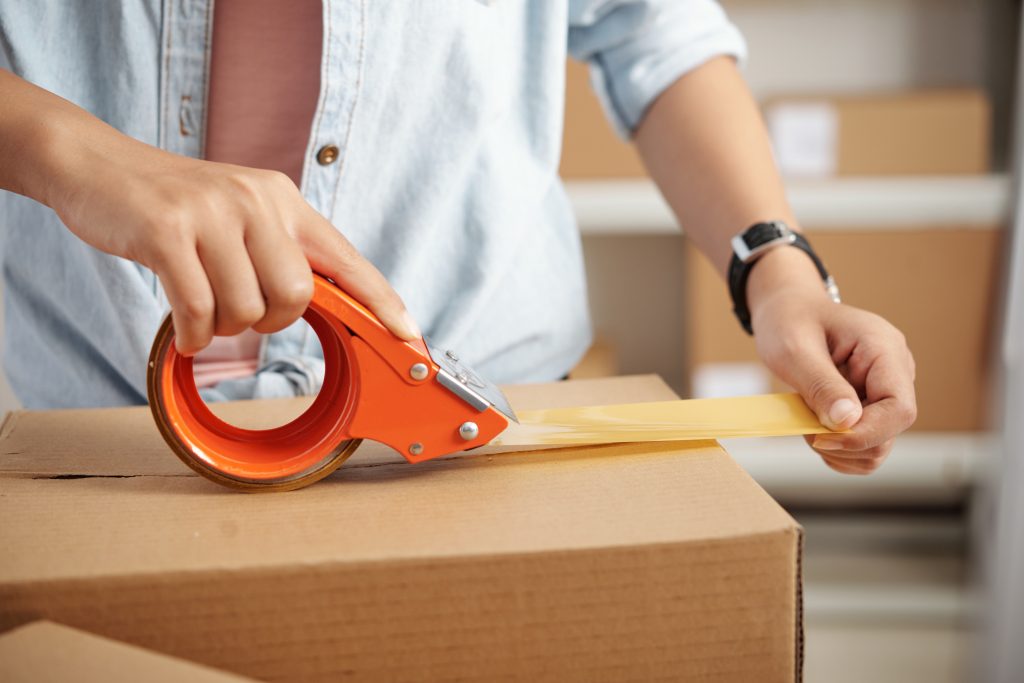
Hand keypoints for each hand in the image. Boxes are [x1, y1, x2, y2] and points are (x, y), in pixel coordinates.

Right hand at [11, 73, 418, 354]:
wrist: (98, 165)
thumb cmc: (176, 204)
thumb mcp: (240, 214)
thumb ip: (280, 251)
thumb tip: (315, 303)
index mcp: (283, 200)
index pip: (346, 259)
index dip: (381, 301)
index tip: (409, 336)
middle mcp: (257, 200)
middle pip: (297, 296)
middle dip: (271, 322)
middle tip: (240, 313)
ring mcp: (213, 213)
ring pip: (248, 309)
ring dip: (223, 327)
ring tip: (201, 306)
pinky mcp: (168, 231)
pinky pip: (198, 310)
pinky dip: (192, 335)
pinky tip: (184, 331)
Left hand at [748, 247, 916, 473]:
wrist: (788, 311)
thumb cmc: (791, 320)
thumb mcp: (794, 348)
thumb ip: (821, 384)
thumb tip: (847, 421)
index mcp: (885, 350)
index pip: (899, 409)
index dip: (865, 433)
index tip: (821, 437)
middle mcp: (894, 373)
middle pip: (889, 434)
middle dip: (844, 442)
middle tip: (805, 426)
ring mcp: (884, 393)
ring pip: (877, 447)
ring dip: (838, 449)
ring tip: (808, 423)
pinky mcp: (871, 408)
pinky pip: (863, 448)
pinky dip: (838, 450)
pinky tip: (815, 429)